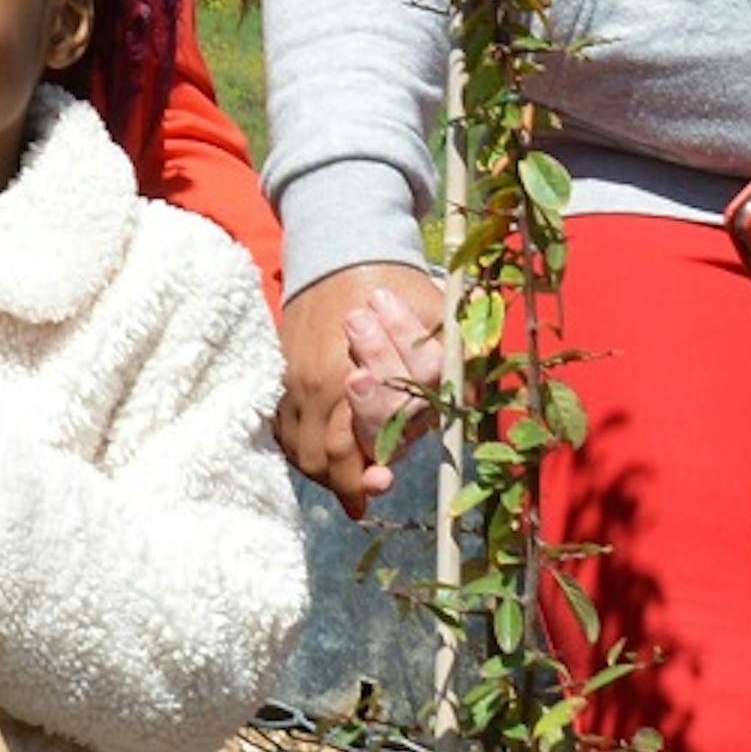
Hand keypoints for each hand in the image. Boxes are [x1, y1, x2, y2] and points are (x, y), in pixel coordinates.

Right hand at [279, 260, 449, 510]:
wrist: (337, 255)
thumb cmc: (392, 287)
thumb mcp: (432, 315)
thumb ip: (447, 358)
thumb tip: (471, 393)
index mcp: (356, 369)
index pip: (357, 441)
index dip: (369, 474)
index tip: (381, 486)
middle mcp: (320, 382)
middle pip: (327, 456)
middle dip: (347, 482)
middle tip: (365, 496)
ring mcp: (294, 382)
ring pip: (302, 450)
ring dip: (325, 472)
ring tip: (347, 482)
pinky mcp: (279, 377)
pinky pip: (282, 430)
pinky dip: (301, 450)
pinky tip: (322, 459)